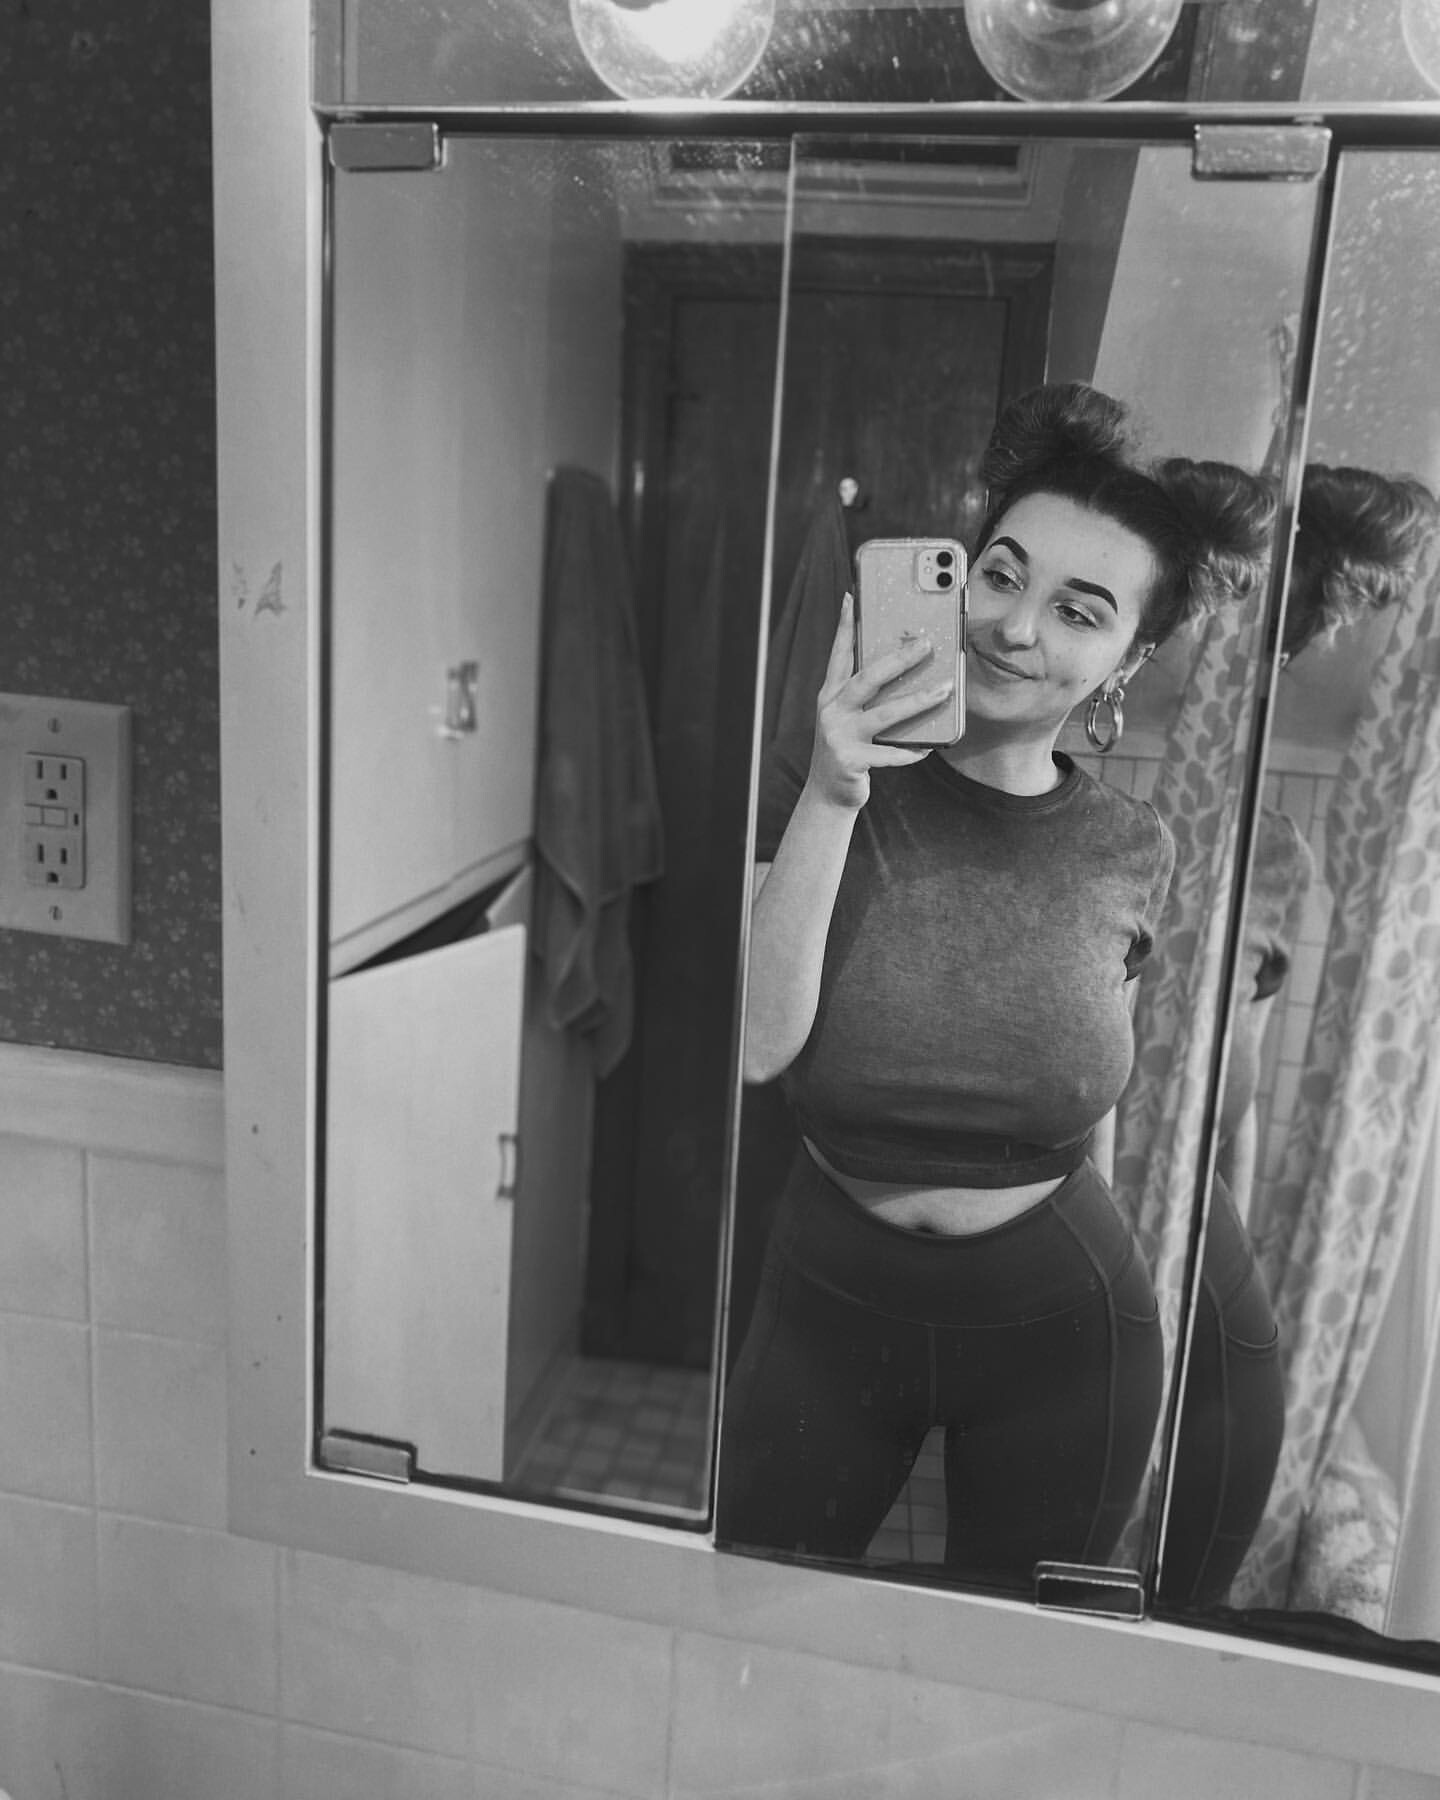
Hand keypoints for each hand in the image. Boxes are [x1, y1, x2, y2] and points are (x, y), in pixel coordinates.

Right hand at [806, 593, 952, 811]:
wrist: (827, 794)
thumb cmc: (848, 748)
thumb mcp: (850, 717)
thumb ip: (867, 695)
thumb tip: (905, 668)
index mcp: (830, 695)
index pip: (839, 653)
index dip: (845, 626)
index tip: (853, 597)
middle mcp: (831, 711)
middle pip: (867, 678)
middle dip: (898, 659)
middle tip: (926, 644)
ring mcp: (838, 736)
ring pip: (884, 714)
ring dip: (918, 701)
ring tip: (945, 690)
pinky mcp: (850, 761)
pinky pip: (889, 754)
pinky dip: (911, 751)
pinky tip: (929, 746)